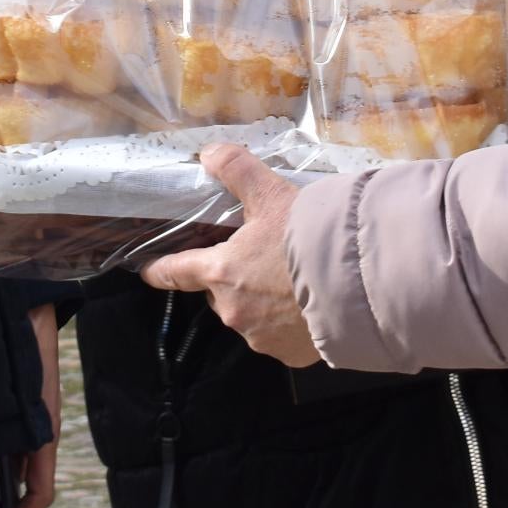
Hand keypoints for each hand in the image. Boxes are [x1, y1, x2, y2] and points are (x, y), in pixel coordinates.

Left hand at [0, 303, 60, 507]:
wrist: (28, 298)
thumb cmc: (26, 336)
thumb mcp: (23, 382)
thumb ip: (13, 418)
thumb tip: (1, 466)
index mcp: (45, 431)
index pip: (40, 492)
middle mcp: (38, 429)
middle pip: (25, 485)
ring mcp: (28, 417)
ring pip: (14, 464)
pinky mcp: (16, 403)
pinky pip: (6, 442)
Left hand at [140, 144, 321, 366]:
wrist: (358, 284)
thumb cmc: (308, 238)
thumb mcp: (271, 194)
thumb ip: (237, 169)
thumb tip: (209, 153)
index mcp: (221, 273)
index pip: (176, 272)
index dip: (161, 269)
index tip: (149, 271)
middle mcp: (234, 311)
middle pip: (220, 293)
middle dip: (234, 278)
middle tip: (261, 258)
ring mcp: (261, 337)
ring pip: (250, 315)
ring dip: (263, 301)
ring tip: (292, 280)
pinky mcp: (290, 355)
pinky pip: (280, 337)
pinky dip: (289, 323)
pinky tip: (309, 304)